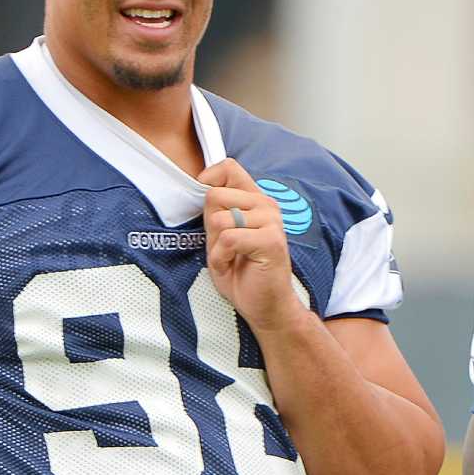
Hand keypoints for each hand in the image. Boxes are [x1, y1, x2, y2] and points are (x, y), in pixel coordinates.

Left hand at [198, 159, 305, 331]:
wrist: (266, 307)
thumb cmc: (243, 274)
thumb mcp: (221, 237)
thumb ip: (216, 212)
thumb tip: (201, 188)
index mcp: (255, 200)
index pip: (229, 167)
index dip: (208, 180)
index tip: (207, 206)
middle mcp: (266, 205)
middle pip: (215, 195)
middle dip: (210, 225)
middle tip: (224, 247)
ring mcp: (271, 221)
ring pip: (220, 218)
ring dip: (216, 246)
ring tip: (229, 258)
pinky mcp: (271, 240)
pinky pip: (229, 238)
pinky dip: (221, 258)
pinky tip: (231, 266)